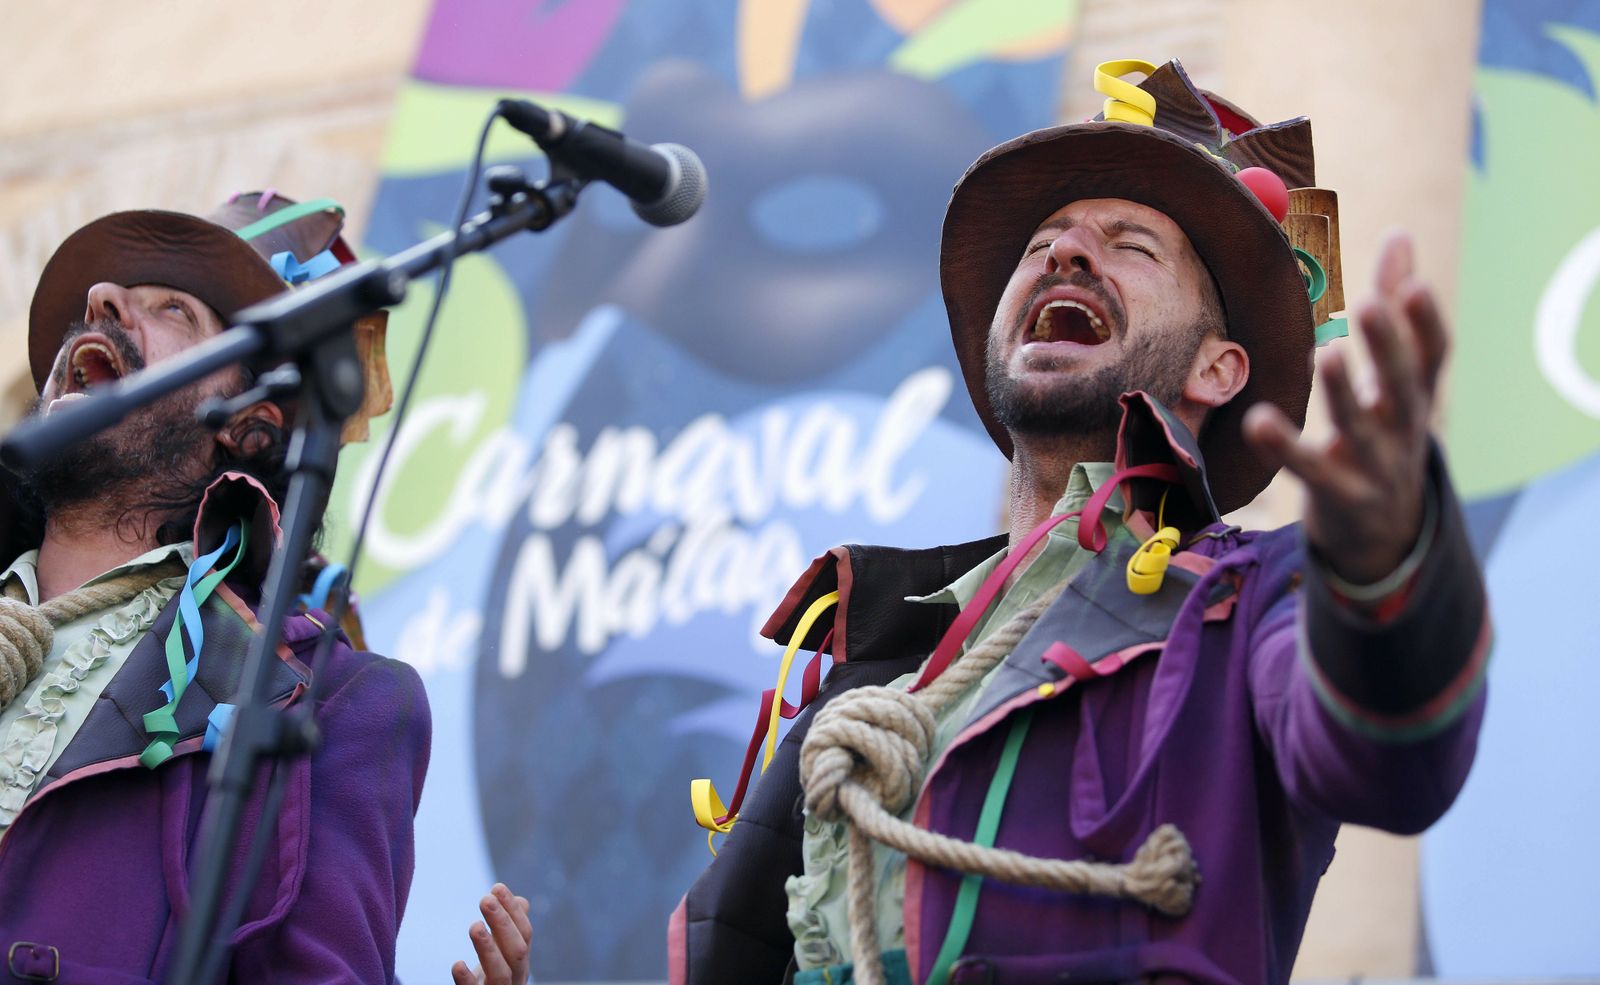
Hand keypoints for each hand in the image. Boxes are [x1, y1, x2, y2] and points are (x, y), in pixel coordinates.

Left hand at [450, 883, 532, 984]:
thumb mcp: (500, 958)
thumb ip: (509, 931)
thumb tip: (521, 900)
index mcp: (520, 965)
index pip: (524, 935)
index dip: (513, 911)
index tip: (497, 887)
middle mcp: (514, 981)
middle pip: (517, 952)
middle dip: (503, 923)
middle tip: (485, 899)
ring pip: (501, 974)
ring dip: (489, 948)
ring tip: (473, 925)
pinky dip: (467, 980)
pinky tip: (457, 964)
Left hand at [1243, 231, 1448, 583]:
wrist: (1382, 530)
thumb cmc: (1382, 431)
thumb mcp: (1394, 377)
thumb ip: (1394, 309)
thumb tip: (1400, 234)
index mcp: (1416, 394)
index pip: (1433, 355)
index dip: (1425, 322)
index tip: (1413, 286)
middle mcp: (1403, 429)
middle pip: (1403, 387)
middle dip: (1389, 348)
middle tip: (1368, 305)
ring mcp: (1374, 466)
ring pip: (1359, 429)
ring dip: (1344, 394)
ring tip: (1327, 355)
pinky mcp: (1338, 495)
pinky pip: (1309, 470)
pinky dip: (1285, 447)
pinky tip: (1257, 420)